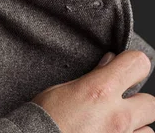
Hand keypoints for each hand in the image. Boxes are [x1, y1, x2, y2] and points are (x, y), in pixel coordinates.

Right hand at [31, 50, 154, 131]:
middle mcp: (117, 117)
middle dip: (139, 103)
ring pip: (149, 132)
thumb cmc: (44, 121)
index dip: (133, 63)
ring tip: (116, 128)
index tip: (127, 68)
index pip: (138, 64)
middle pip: (151, 103)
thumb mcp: (63, 90)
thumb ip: (92, 77)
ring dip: (136, 129)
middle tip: (122, 105)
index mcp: (100, 91)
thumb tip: (110, 62)